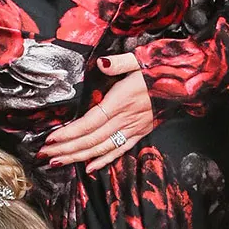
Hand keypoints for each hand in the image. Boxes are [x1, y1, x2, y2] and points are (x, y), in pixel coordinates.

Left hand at [39, 53, 154, 172]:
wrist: (185, 81)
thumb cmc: (158, 69)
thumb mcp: (138, 59)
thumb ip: (119, 63)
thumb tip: (102, 63)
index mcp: (121, 101)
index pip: (90, 122)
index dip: (69, 133)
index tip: (50, 139)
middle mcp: (126, 119)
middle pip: (91, 139)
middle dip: (66, 148)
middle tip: (44, 155)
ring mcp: (134, 128)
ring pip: (102, 148)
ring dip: (78, 157)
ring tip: (57, 162)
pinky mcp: (141, 133)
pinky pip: (120, 150)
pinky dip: (103, 161)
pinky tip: (88, 168)